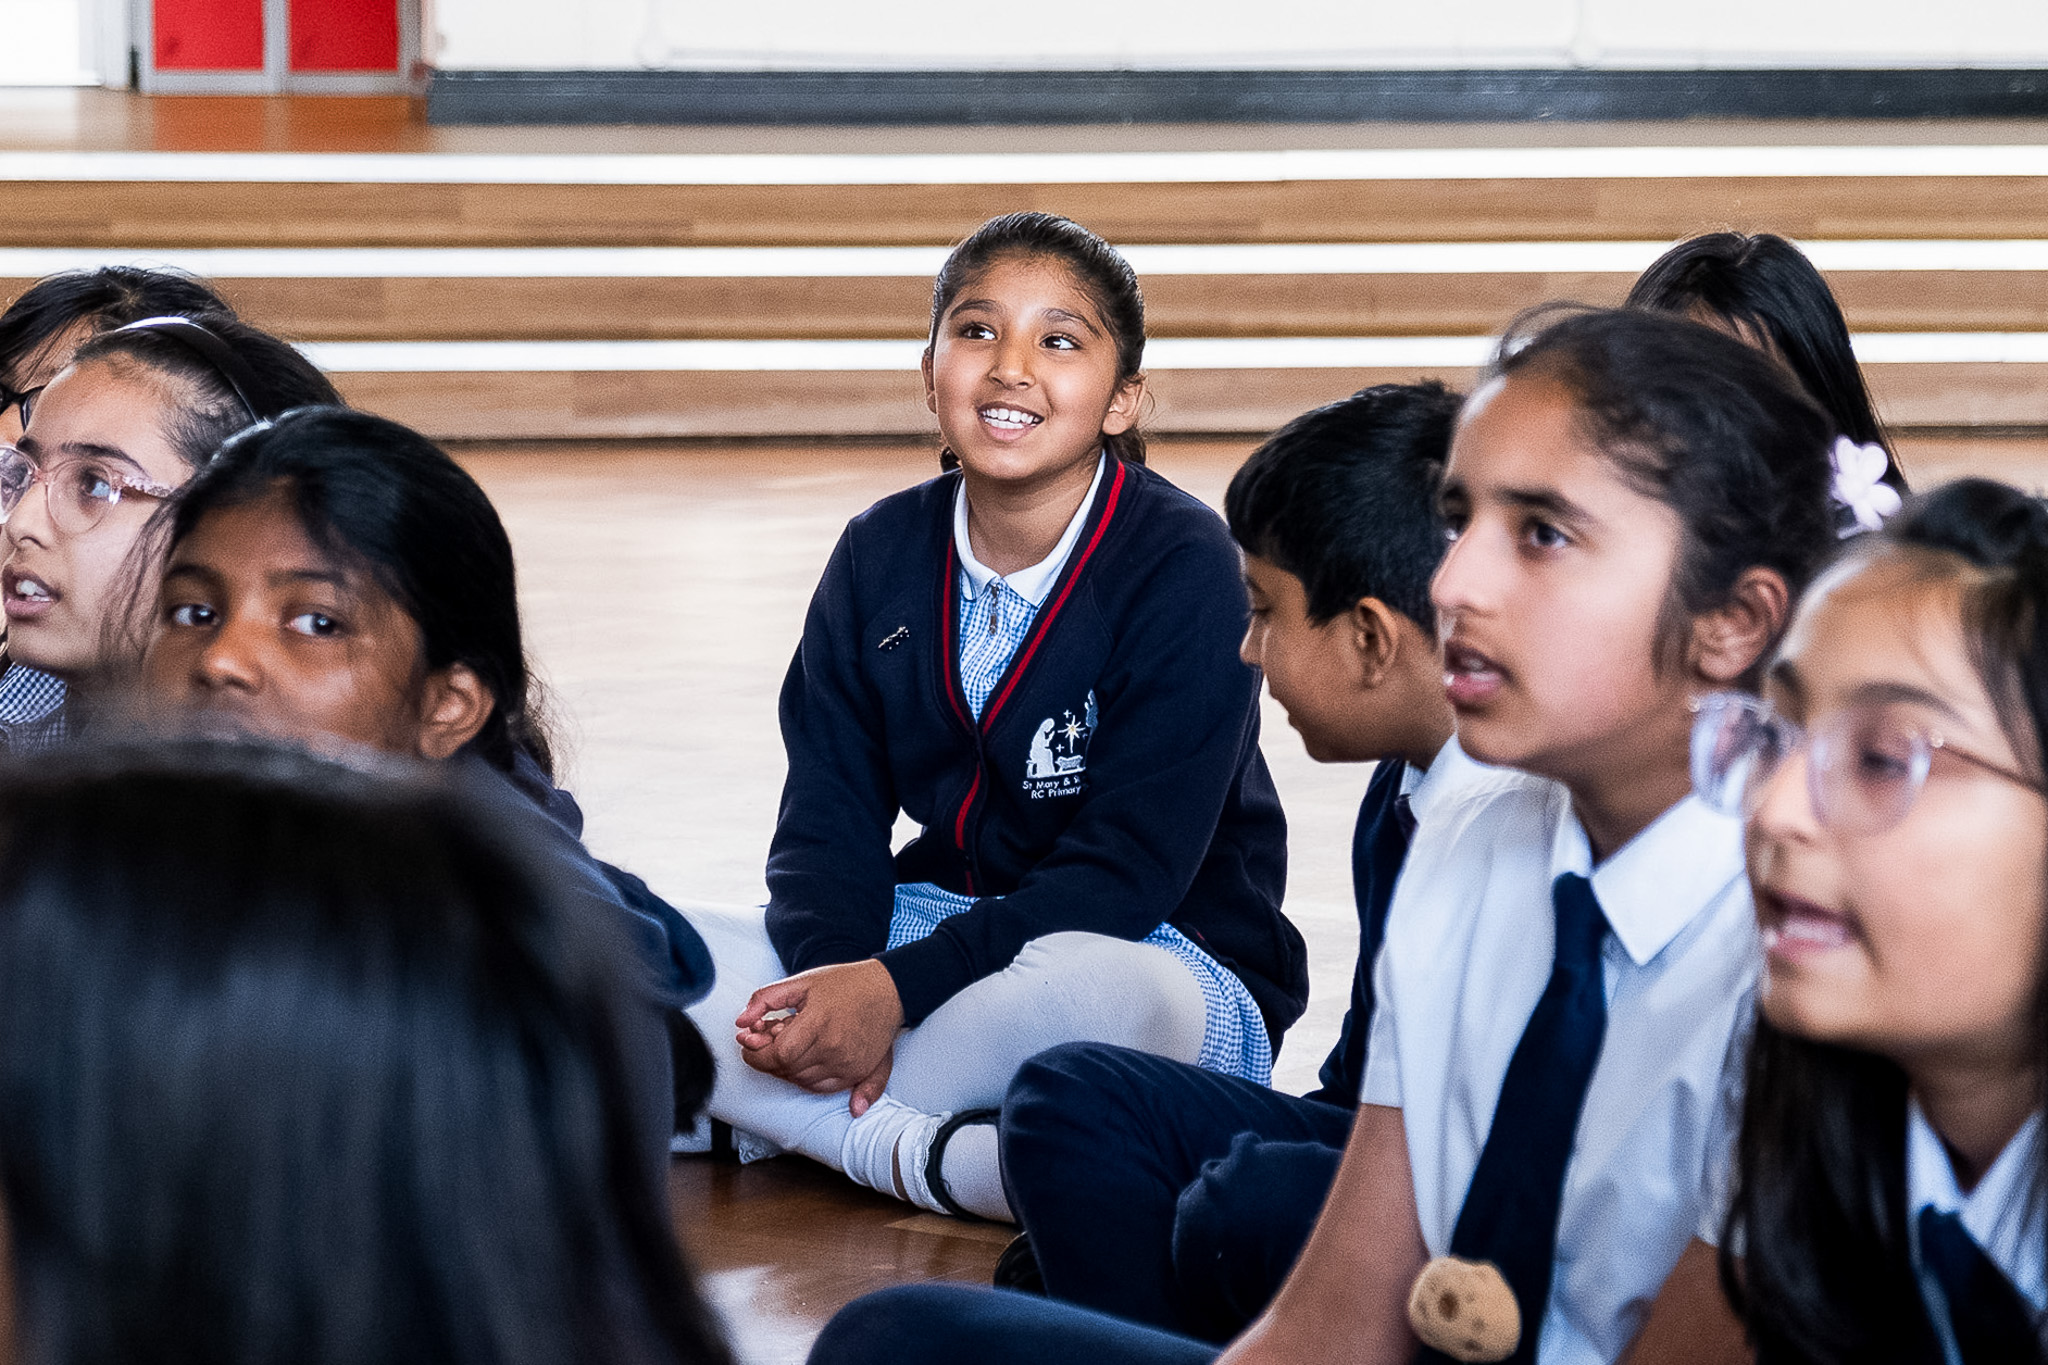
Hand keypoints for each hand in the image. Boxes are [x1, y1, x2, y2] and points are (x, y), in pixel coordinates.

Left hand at [735, 959, 904, 1101]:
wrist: (888, 990)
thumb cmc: (845, 984)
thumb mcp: (800, 982)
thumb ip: (765, 999)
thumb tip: (741, 1023)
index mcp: (818, 1022)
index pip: (778, 1055)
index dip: (756, 1054)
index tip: (749, 1045)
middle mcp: (834, 1048)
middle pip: (787, 1070)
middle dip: (769, 1059)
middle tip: (770, 1039)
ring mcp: (848, 1063)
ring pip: (802, 1082)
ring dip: (787, 1069)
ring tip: (792, 1044)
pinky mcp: (858, 1072)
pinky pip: (822, 1089)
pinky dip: (806, 1079)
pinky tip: (805, 1060)